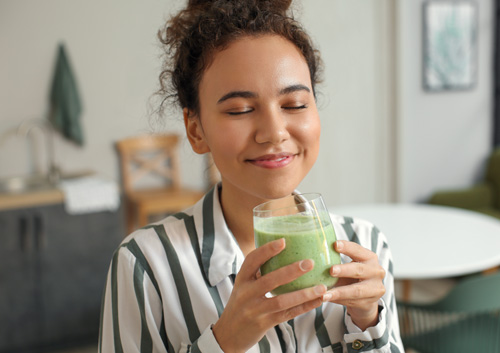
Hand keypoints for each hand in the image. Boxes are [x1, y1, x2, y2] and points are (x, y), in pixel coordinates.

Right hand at [212, 238, 326, 352]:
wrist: (228, 333)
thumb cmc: (241, 303)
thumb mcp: (244, 285)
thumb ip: (258, 272)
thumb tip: (282, 250)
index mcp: (242, 279)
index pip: (252, 261)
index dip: (267, 250)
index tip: (283, 241)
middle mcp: (246, 293)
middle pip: (269, 280)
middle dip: (291, 271)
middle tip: (309, 262)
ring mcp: (255, 310)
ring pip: (281, 301)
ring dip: (303, 293)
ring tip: (321, 287)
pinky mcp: (264, 323)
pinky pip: (287, 314)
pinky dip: (304, 307)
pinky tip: (317, 301)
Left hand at [323, 240, 385, 330]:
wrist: (366, 299)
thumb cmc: (352, 277)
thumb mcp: (348, 266)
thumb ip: (335, 261)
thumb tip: (310, 256)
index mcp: (369, 258)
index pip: (358, 250)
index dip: (347, 247)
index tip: (335, 244)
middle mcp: (376, 271)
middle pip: (359, 270)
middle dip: (344, 270)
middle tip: (331, 270)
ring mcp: (375, 288)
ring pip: (356, 290)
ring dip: (339, 291)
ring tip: (325, 294)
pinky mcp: (370, 303)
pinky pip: (352, 302)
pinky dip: (338, 301)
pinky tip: (328, 300)